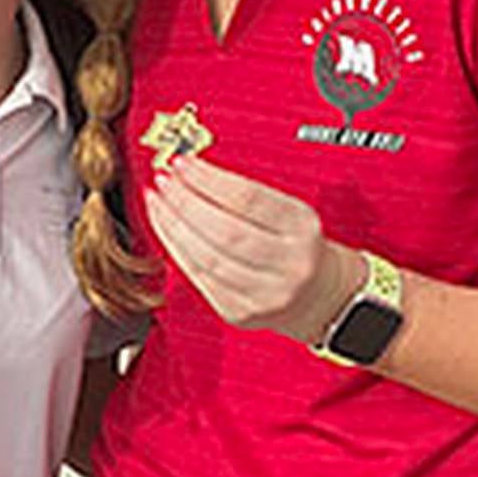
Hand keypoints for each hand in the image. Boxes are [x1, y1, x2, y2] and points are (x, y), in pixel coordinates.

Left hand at [144, 155, 361, 342]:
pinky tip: (167, 230)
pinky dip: (177, 250)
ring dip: (174, 226)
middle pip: (224, 230)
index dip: (208, 179)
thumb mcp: (289, 212)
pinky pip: (200, 278)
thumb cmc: (297, 246)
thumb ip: (246, 196)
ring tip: (158, 202)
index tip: (183, 163)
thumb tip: (190, 173)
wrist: (318, 296)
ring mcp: (265, 294)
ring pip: (207, 258)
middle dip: (185, 202)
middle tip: (165, 181)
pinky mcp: (240, 313)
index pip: (247, 198)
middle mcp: (288, 264)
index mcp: (302, 228)